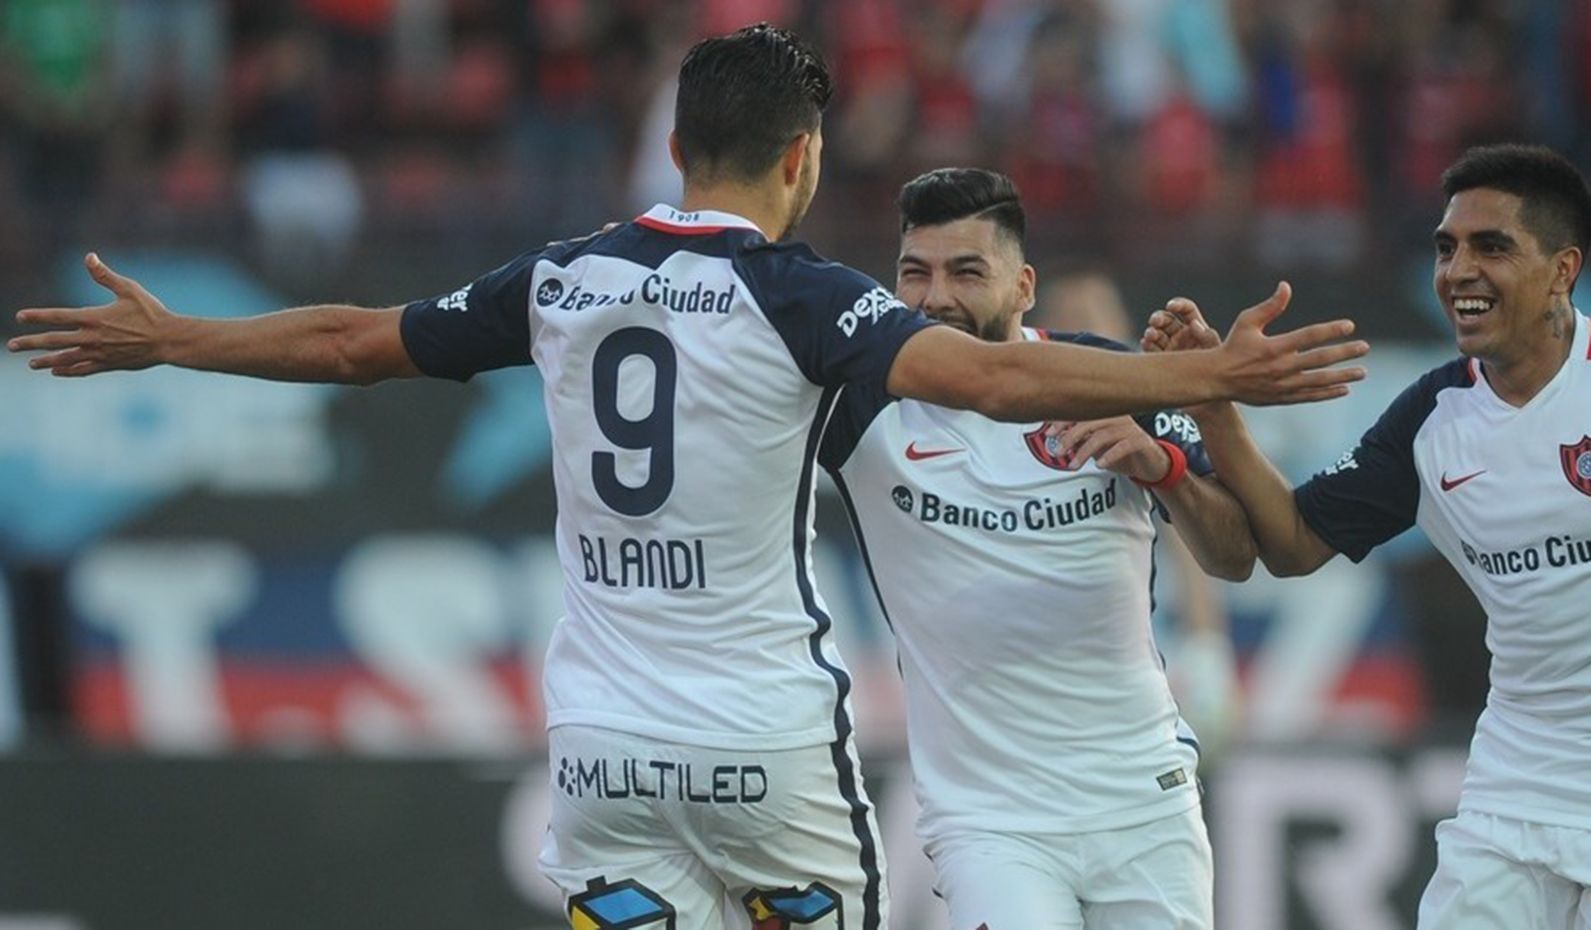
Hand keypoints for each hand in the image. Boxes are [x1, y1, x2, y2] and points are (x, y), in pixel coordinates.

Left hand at [8, 253, 174, 375]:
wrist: (169, 340)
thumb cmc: (151, 312)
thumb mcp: (129, 289)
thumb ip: (105, 275)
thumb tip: (89, 257)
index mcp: (94, 317)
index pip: (57, 316)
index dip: (37, 316)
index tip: (20, 317)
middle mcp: (92, 337)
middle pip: (54, 341)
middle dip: (30, 343)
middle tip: (12, 346)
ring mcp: (99, 353)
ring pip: (65, 359)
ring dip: (45, 361)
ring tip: (31, 364)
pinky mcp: (109, 364)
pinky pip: (83, 370)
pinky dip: (68, 371)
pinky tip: (57, 372)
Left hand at [1047, 417, 1169, 483]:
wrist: (1151, 463)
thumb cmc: (1122, 452)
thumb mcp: (1097, 447)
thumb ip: (1081, 441)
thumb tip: (1057, 441)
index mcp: (1106, 413)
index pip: (1081, 411)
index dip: (1063, 421)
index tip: (1049, 434)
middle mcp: (1117, 416)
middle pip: (1089, 420)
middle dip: (1070, 436)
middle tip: (1058, 452)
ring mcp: (1130, 428)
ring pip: (1103, 435)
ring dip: (1085, 451)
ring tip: (1074, 465)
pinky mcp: (1141, 442)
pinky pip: (1124, 445)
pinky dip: (1110, 455)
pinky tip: (1100, 465)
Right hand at [1144, 297, 1225, 417]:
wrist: (1209, 406)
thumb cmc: (1219, 378)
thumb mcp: (1216, 355)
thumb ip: (1207, 338)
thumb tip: (1194, 324)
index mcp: (1198, 330)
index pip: (1186, 311)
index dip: (1178, 305)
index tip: (1171, 306)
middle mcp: (1182, 337)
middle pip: (1167, 320)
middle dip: (1159, 318)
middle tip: (1155, 321)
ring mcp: (1170, 349)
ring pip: (1156, 334)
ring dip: (1151, 331)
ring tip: (1150, 335)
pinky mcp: (1160, 362)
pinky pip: (1150, 350)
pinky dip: (1147, 345)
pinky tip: (1145, 343)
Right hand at [1210, 282, 1367, 405]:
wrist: (1216, 379)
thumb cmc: (1232, 346)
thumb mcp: (1247, 321)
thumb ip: (1270, 306)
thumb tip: (1286, 286)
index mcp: (1274, 346)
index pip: (1309, 336)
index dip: (1331, 330)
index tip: (1349, 325)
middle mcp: (1281, 367)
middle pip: (1320, 359)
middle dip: (1345, 353)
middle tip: (1364, 348)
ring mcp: (1282, 385)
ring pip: (1319, 381)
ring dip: (1343, 376)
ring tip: (1361, 372)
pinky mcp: (1281, 397)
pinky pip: (1310, 396)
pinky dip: (1328, 393)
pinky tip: (1344, 389)